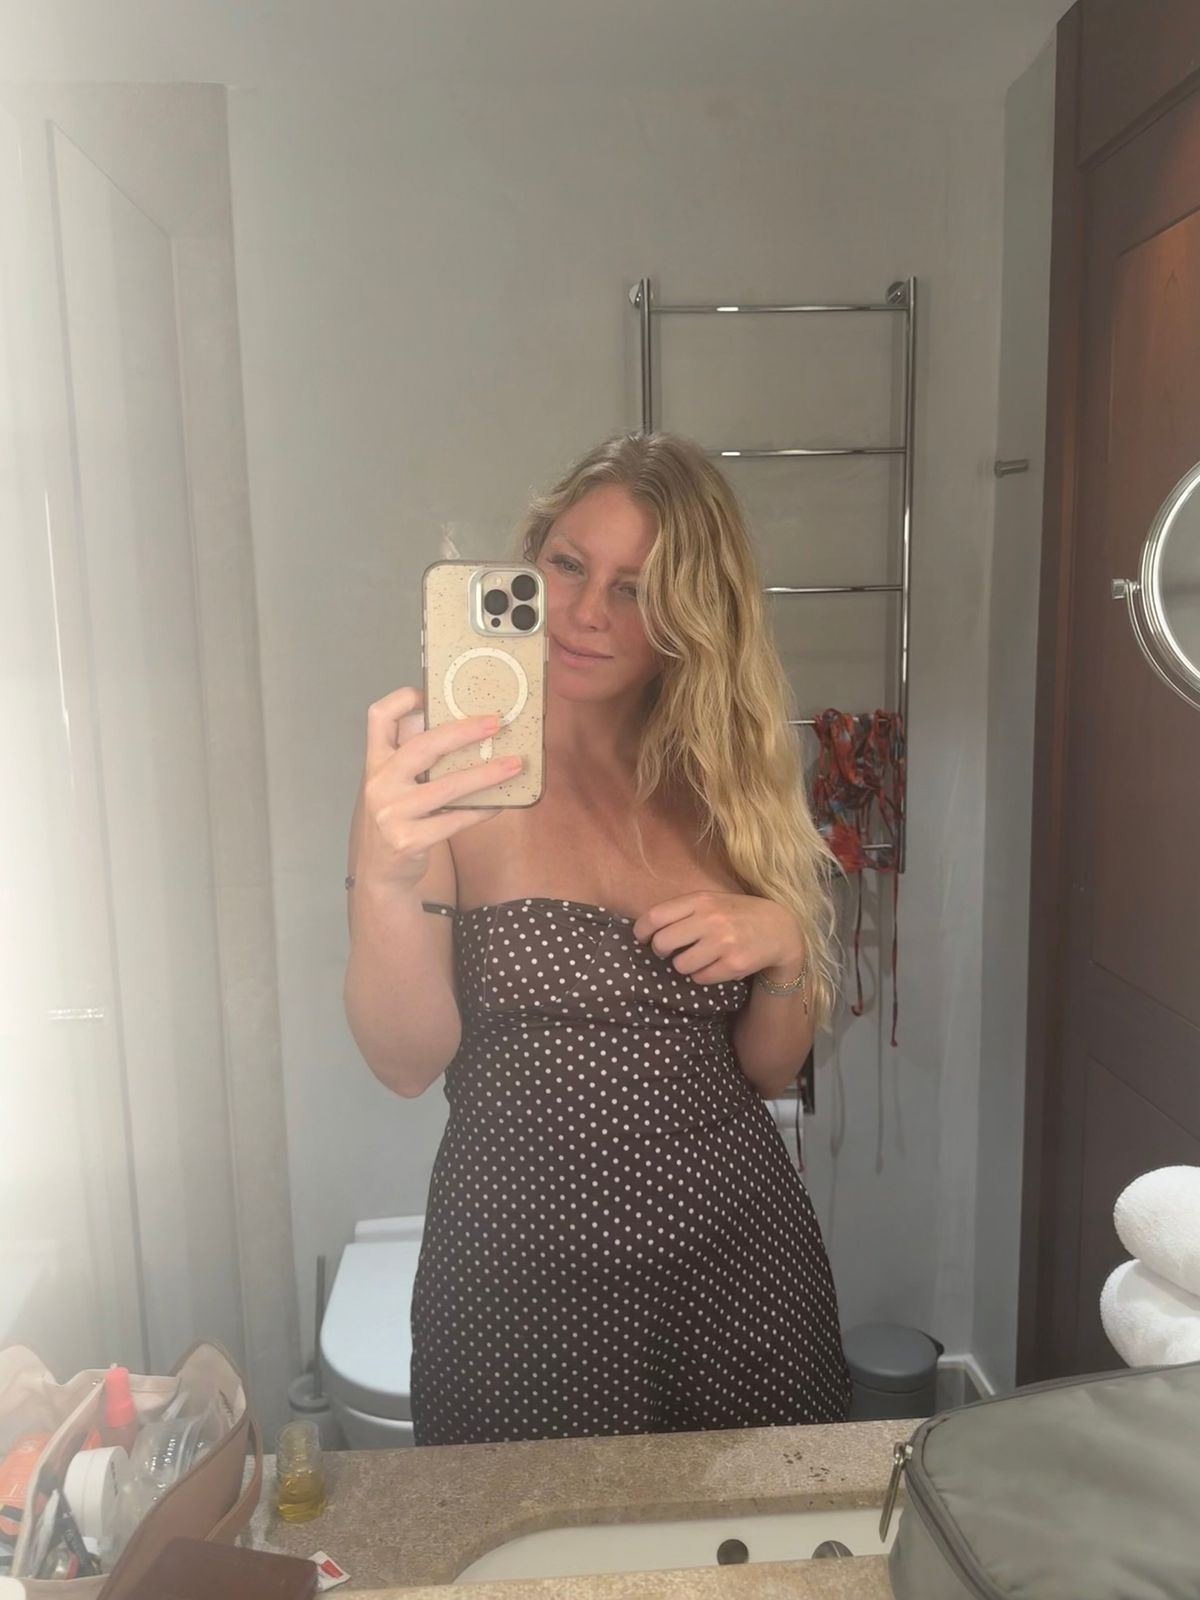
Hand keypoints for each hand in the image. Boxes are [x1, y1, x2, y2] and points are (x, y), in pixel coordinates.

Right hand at [353, 686, 521, 892]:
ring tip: (514, 765)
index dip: (404, 699)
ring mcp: (391, 813)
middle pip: (421, 746)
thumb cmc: (397, 817)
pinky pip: (454, 820)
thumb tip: (466, 726)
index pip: (379, 717)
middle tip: (496, 724)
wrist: (380, 870)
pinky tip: (501, 803)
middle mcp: (378, 783)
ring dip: (485, 774)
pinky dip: (481, 810)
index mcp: (375, 761)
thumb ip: (416, 757)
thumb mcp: (396, 782)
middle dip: (462, 732)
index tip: (433, 693)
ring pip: (446, 787)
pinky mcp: (408, 840)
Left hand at [631, 890, 805, 985]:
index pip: (655, 916)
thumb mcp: (710, 901)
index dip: (641, 931)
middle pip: (663, 943)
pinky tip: (714, 965)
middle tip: (668, 952)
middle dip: (661, 951)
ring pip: (680, 965)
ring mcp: (723, 943)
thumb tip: (645, 930)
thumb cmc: (736, 914)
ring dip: (684, 965)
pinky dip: (702, 976)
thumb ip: (681, 911)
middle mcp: (710, 919)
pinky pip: (700, 978)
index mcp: (700, 900)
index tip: (641, 938)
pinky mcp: (733, 964)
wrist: (779, 928)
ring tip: (697, 958)